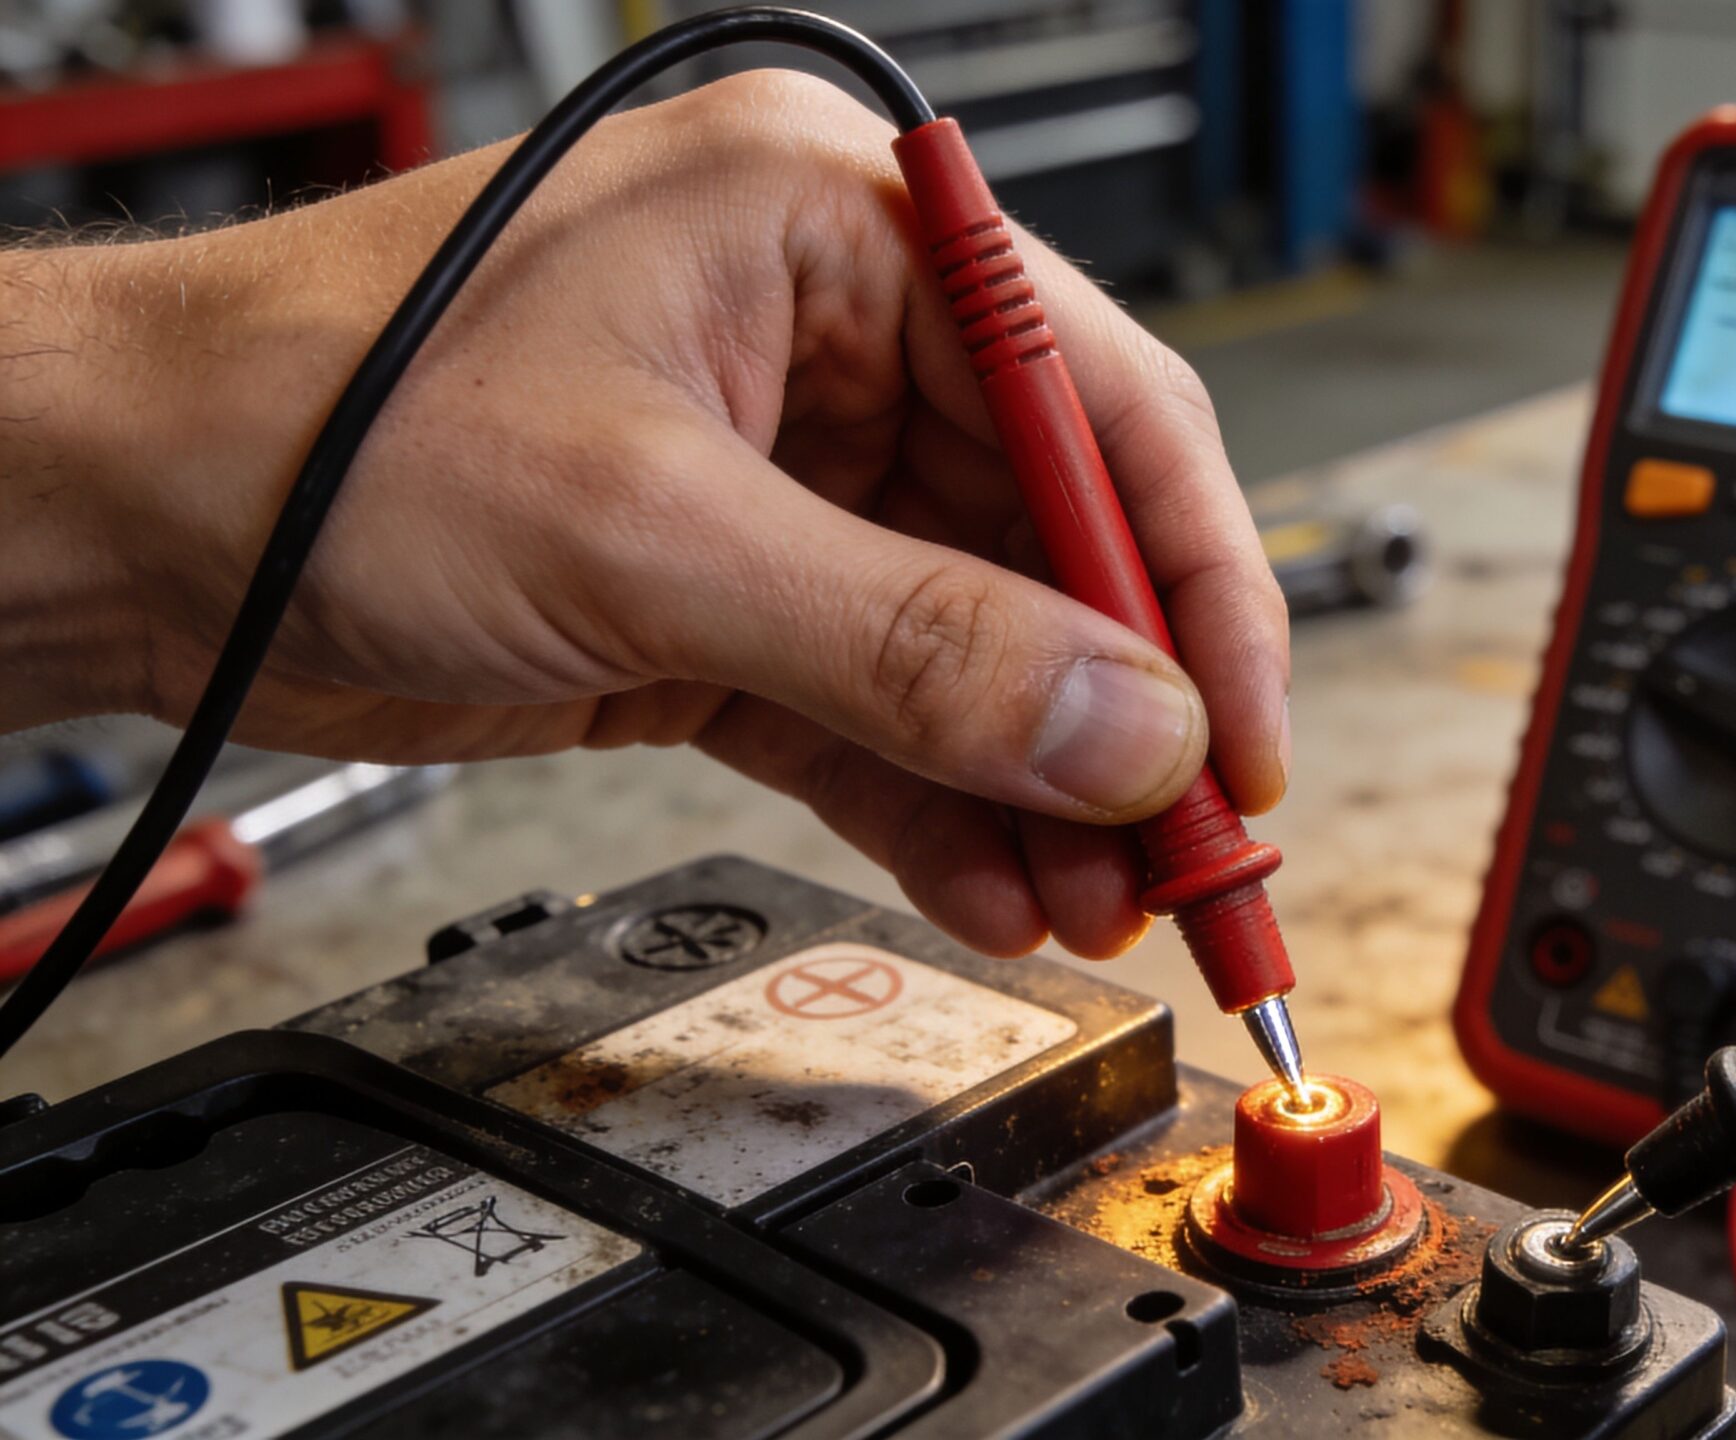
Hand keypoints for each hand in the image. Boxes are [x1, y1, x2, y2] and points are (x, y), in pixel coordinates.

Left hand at [0, 72, 1285, 960]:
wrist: (120, 522)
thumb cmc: (317, 422)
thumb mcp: (649, 529)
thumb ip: (909, 646)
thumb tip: (1122, 730)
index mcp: (839, 226)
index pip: (1098, 401)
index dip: (1191, 584)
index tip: (1237, 738)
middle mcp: (836, 339)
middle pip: (1054, 541)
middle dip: (1120, 714)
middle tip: (1188, 855)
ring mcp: (788, 477)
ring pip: (977, 647)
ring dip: (1042, 785)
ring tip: (1100, 903)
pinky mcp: (732, 597)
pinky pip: (881, 712)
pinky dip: (938, 806)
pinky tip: (997, 886)